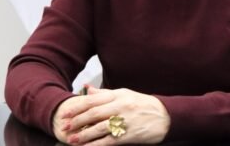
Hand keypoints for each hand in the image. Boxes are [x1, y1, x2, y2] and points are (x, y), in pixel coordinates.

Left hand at [52, 86, 169, 144]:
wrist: (164, 117)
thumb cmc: (143, 104)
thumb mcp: (125, 94)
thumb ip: (105, 94)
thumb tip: (86, 89)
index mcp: (118, 96)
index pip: (93, 100)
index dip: (77, 107)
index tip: (66, 113)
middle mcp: (120, 107)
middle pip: (94, 114)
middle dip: (77, 121)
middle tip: (65, 127)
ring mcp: (125, 121)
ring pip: (99, 128)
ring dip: (84, 135)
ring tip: (72, 139)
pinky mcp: (129, 135)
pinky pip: (109, 141)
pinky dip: (96, 145)